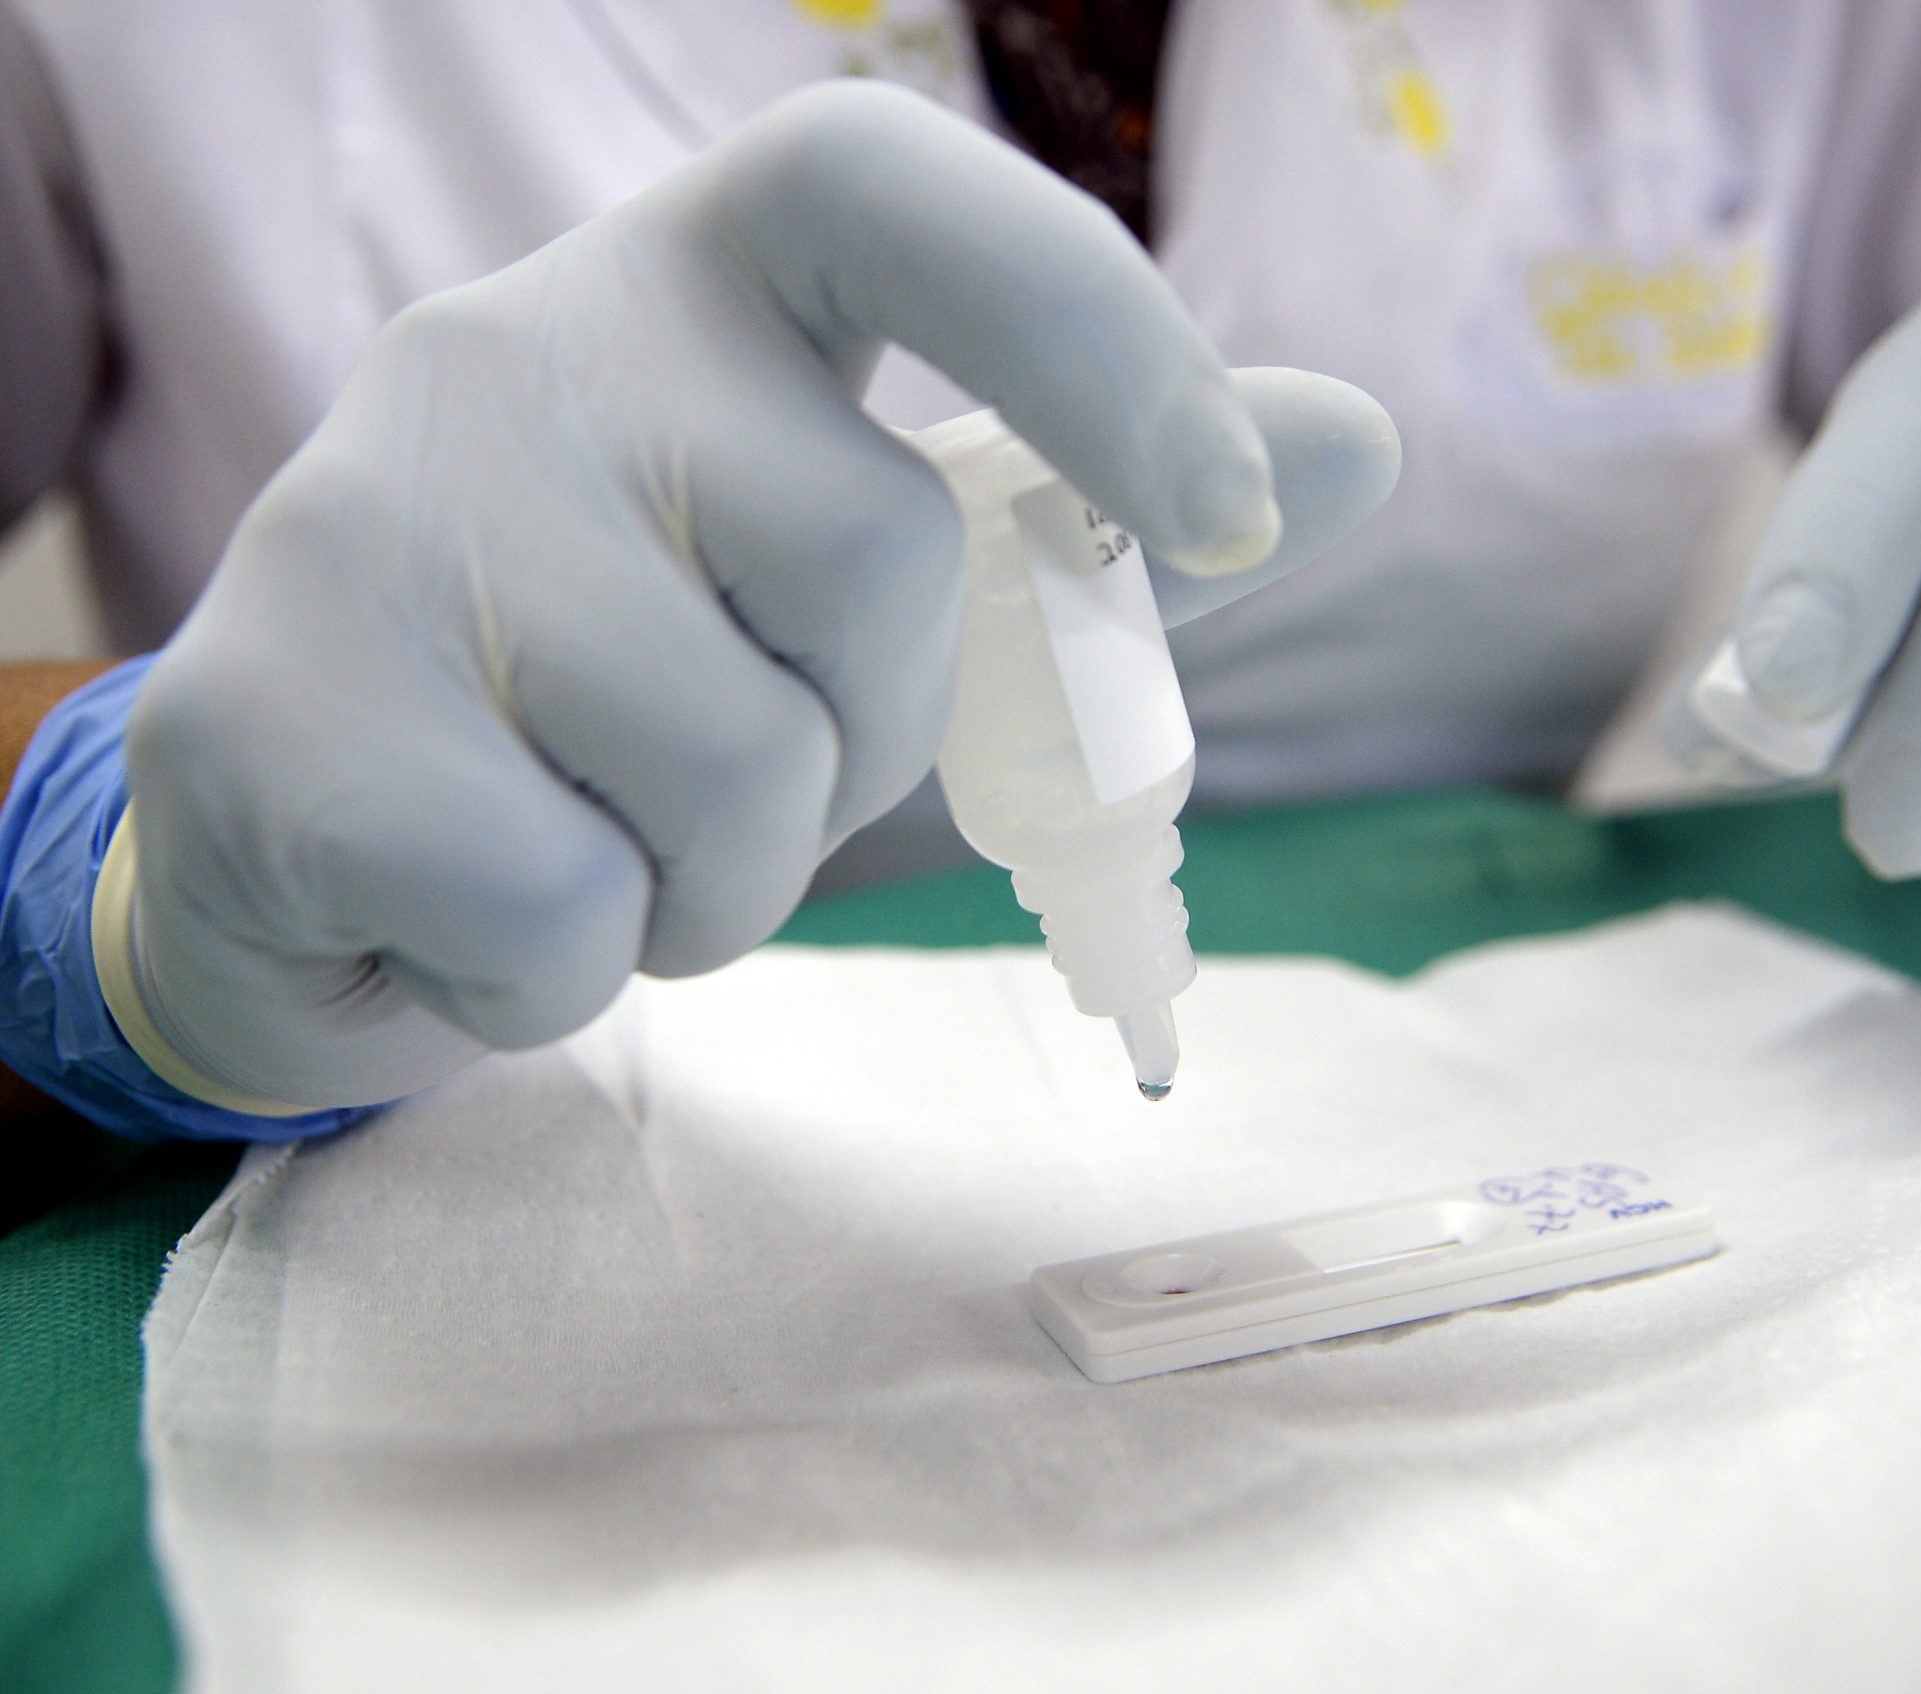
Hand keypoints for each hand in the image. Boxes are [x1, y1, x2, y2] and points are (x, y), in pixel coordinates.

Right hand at [103, 84, 1398, 1116]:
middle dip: (857, 736)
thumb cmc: (639, 686)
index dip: (1093, 333)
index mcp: (702, 281)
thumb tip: (1360, 448)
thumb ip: (1091, 518)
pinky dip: (563, 974)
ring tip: (596, 833)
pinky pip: (560, 917)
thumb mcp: (860, 581)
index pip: (894, 193)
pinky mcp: (260, 708)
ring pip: (721, 773)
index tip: (1224, 524)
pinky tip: (476, 903)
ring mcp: (372, 510)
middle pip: (870, 564)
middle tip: (732, 757)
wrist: (314, 827)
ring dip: (711, 880)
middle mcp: (527, 341)